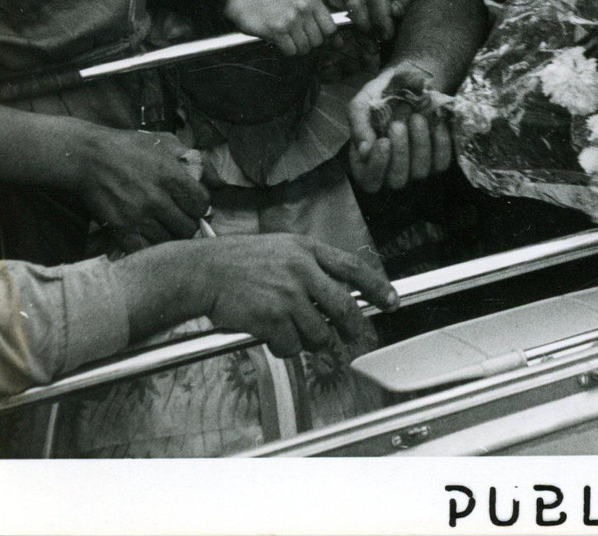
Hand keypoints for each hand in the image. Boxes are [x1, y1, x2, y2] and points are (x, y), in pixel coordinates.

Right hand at [78, 127, 211, 247]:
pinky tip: (149, 234)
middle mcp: (156, 198)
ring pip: (169, 240)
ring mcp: (137, 216)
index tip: (194, 203)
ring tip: (165, 224)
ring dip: (171, 234)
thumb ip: (198, 162)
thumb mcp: (168, 143)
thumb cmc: (131, 147)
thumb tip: (221, 184)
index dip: (201, 205)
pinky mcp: (120, 229)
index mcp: (171, 175)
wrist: (89, 157)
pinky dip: (151, 246)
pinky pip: (145, 249)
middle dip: (188, 222)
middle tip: (180, 216)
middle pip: (187, 226)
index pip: (201, 203)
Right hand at [121, 233, 398, 355]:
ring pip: (320, 333)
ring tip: (295, 332)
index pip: (354, 268)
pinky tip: (272, 335)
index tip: (392, 301)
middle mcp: (302, 270)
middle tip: (358, 338)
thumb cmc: (241, 260)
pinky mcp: (272, 318)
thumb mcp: (283, 248)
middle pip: (345, 307)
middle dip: (355, 328)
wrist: (204, 271)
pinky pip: (292, 346)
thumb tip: (341, 293)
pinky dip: (286, 348)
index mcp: (308, 249)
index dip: (378, 286)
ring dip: (313, 342)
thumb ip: (311, 266)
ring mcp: (288, 295)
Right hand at [224, 0, 338, 55]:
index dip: (329, 40)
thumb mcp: (300, 2)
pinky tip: (279, 40)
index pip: (331, 28)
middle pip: (318, 41)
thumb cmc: (276, 2)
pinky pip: (291, 51)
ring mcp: (291, 19)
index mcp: (313, 0)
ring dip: (296, 47)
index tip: (326, 44)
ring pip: (305, 48)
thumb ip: (318, 20)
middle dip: (308, 43)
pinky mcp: (277, 30)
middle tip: (296, 36)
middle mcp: (303, 8)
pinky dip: (286, 50)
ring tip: (287, 36)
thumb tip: (339, 43)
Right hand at [348, 63, 452, 191]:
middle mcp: (391, 170)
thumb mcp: (363, 102)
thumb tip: (364, 150)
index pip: (370, 180)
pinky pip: (441, 162)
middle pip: (397, 180)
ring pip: (420, 172)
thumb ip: (359, 124)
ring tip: (417, 117)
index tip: (383, 141)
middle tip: (398, 125)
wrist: (412, 79)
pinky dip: (440, 143)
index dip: (378, 165)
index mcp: (368, 161)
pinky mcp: (438, 160)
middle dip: (400, 152)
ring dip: (419, 144)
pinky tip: (436, 124)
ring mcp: (416, 168)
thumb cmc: (382, 94)